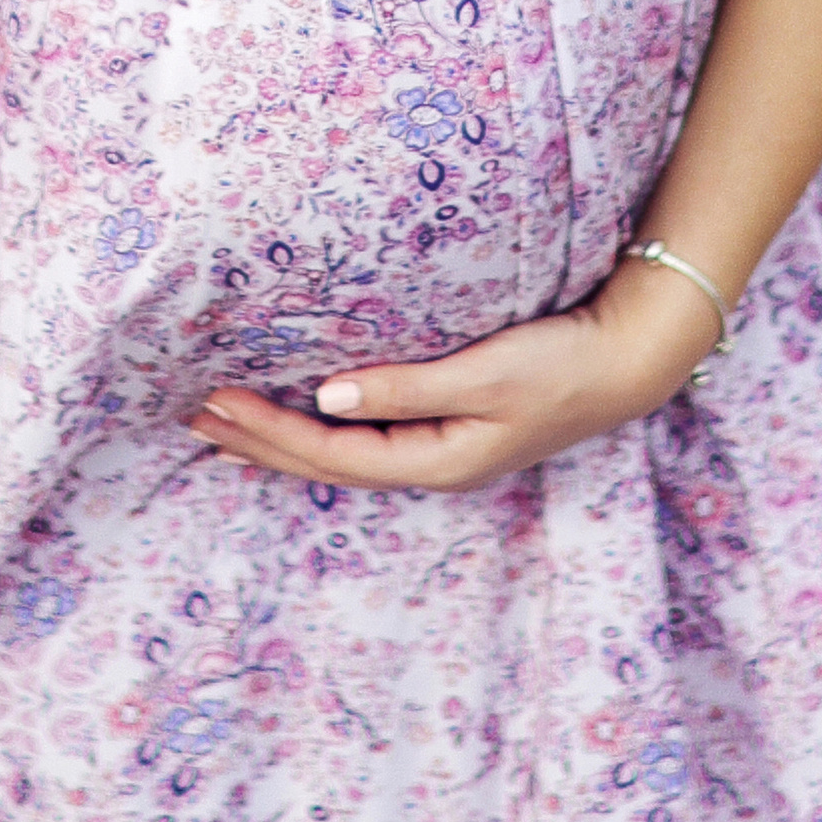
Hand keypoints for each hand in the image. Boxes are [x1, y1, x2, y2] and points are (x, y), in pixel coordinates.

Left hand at [185, 246, 726, 491]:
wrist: (629, 357)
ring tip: (222, 426)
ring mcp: (440, 448)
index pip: (331, 454)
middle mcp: (431, 463)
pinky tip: (298, 414)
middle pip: (326, 463)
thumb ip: (405, 387)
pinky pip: (363, 434)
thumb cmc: (562, 362)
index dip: (269, 432)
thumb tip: (324, 394)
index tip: (216, 402)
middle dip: (257, 442)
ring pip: (340, 453)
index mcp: (437, 460)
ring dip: (278, 439)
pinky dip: (318, 426)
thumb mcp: (485, 374)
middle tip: (191, 414)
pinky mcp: (448, 423)